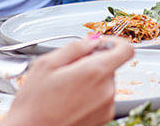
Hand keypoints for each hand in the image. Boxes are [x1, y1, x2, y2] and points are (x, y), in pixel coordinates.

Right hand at [3, 37, 134, 125]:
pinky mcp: (103, 119)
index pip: (125, 49)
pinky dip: (89, 96)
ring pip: (104, 83)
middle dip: (91, 63)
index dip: (113, 42)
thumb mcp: (46, 64)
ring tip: (64, 90)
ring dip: (89, 81)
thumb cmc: (34, 105)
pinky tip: (69, 101)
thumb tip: (91, 41)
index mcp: (95, 72)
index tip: (100, 44)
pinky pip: (101, 99)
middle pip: (110, 66)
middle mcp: (106, 91)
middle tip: (67, 71)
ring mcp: (106, 107)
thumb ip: (75, 47)